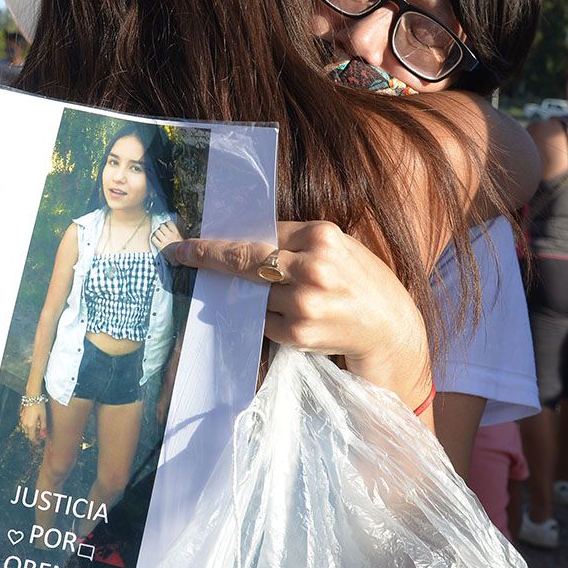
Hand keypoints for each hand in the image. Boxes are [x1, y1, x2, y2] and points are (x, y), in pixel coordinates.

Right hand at [19, 401, 47, 444]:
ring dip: (31, 430)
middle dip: (33, 436)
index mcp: (31, 425)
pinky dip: (29, 425)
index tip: (38, 443)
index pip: (32, 437)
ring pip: (26, 429)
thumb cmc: (39, 406)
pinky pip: (25, 423)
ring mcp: (22, 420)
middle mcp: (25, 424)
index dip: (35, 441)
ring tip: (37, 428)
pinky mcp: (22, 415)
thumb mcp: (43, 416)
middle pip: (28, 434)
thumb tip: (43, 433)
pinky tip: (33, 421)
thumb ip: (43, 426)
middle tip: (39, 436)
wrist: (32, 396)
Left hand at [152, 221, 183, 261]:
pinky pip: (153, 239)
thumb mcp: (183, 239)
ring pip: (157, 232)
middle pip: (162, 226)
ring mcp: (165, 241)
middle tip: (161, 231)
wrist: (180, 259)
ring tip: (158, 236)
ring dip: (157, 233)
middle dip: (160, 228)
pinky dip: (153, 239)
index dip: (166, 224)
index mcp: (176, 233)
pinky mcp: (160, 246)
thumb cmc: (182, 250)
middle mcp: (170, 235)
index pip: (169, 223)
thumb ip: (179, 233)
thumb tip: (177, 227)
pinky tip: (156, 240)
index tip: (166, 226)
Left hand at [171, 221, 429, 405]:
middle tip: (179, 254)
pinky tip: (287, 316)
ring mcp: (304, 303)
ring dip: (247, 294)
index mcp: (322, 236)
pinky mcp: (298, 333)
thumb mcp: (337, 248)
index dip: (222, 239)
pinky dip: (265, 317)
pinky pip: (262, 321)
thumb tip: (241, 241)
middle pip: (246, 260)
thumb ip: (295, 242)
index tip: (191, 242)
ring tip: (266, 294)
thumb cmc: (359, 281)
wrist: (389, 327)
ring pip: (252, 294)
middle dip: (208, 257)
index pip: (259, 234)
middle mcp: (313, 267)